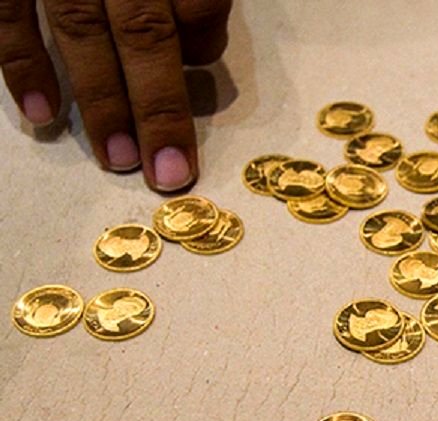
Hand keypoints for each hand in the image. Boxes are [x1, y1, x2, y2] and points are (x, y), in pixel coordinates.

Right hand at [0, 0, 232, 190]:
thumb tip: (198, 54)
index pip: (197, 5)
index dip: (203, 45)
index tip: (199, 69)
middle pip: (144, 35)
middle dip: (157, 107)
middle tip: (169, 172)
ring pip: (81, 32)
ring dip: (102, 102)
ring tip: (119, 160)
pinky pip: (9, 17)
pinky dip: (24, 68)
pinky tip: (44, 116)